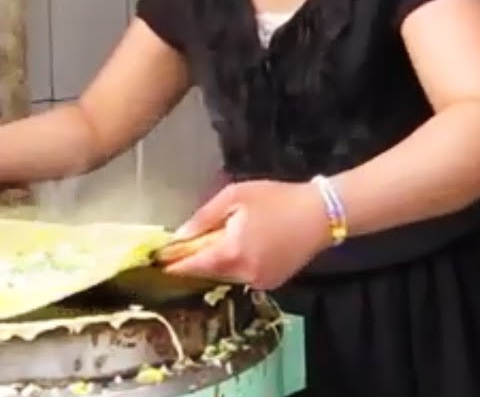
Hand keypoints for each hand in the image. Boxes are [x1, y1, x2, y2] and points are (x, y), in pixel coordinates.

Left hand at [162, 180, 331, 289]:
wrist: (322, 214)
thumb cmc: (277, 198)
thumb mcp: (235, 197)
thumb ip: (204, 218)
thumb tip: (178, 236)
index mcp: (232, 253)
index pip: (192, 266)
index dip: (173, 264)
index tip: (156, 261)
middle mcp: (244, 275)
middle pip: (208, 272)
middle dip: (196, 260)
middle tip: (184, 246)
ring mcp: (260, 282)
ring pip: (226, 275)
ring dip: (216, 262)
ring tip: (215, 241)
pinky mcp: (272, 283)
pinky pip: (244, 276)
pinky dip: (236, 264)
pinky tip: (241, 246)